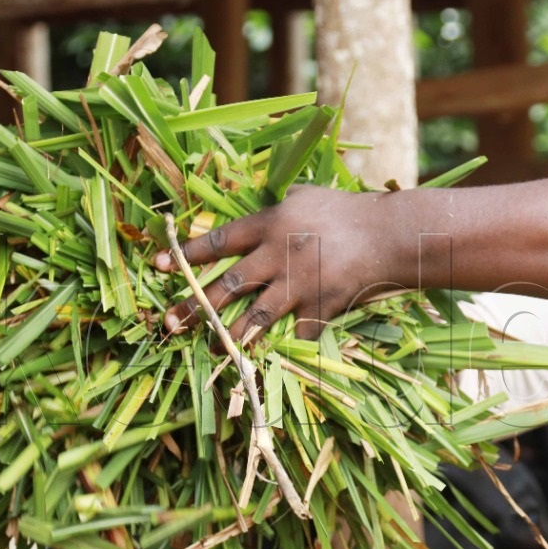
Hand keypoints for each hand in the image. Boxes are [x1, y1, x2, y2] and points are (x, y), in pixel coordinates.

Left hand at [153, 186, 410, 339]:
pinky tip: (285, 352)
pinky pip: (301, 330)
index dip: (186, 255)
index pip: (218, 241)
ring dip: (231, 334)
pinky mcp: (321, 307)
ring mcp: (298, 285)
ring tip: (212, 347)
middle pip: (227, 285)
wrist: (389, 234)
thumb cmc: (348, 210)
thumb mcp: (306, 196)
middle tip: (169, 322)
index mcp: (269, 225)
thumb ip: (279, 206)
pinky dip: (294, 341)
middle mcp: (277, 256)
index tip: (158, 265)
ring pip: (256, 316)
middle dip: (195, 306)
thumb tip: (261, 207)